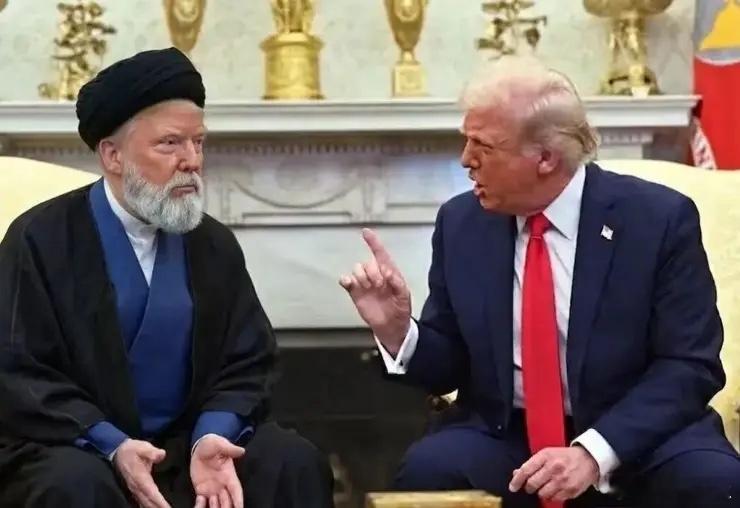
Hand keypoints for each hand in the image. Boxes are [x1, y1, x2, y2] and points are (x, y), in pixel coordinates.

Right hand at [113, 439, 170, 507]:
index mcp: (140, 478)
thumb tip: (161, 454)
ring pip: (145, 503)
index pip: (151, 492)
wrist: (118, 452)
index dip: (159, 501)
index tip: (167, 507)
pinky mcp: (135, 490)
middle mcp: (137, 487)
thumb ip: (151, 452)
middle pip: (148, 501)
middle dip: (158, 507)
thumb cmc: (132, 450)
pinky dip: (149, 506)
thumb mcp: (142, 447)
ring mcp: (135, 490)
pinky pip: (142, 501)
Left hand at [191, 435, 244, 507]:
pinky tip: (199, 506)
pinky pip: (202, 503)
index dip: (238, 500)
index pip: (236, 490)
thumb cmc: (212, 444)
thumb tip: (241, 451)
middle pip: (227, 501)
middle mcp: (222, 485)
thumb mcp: (219, 444)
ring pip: (216, 505)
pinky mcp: (201, 490)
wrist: (200, 448)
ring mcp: (212, 489)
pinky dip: (200, 507)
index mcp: (229, 475)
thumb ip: (229, 449)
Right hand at [339, 228, 411, 354]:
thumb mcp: (404, 296)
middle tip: (379, 285)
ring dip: (362, 277)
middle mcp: (376, 275)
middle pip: (368, 263)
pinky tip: (350, 283)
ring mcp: (365, 284)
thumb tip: (387, 272)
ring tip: (370, 288)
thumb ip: (397, 283)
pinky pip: (346, 281)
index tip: (366, 232)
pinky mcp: (355, 293)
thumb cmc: (400, 310)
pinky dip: (346, 280)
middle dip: (373, 272)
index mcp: (389, 273)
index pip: (380, 253)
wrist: (392, 327)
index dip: (373, 242)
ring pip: (357, 269)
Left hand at [509, 446, 598, 502]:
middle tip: (531, 486)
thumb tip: (516, 473)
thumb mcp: (547, 453)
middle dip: (529, 487)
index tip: (513, 487)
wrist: (589, 459)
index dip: (517, 480)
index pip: (526, 470)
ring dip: (541, 492)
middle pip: (532, 484)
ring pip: (542, 494)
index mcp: (546, 456)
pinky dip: (551, 496)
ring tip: (546, 486)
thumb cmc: (566, 456)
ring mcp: (562, 480)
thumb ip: (532, 463)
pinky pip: (554, 499)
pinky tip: (555, 489)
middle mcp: (554, 467)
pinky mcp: (570, 490)